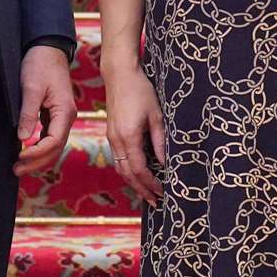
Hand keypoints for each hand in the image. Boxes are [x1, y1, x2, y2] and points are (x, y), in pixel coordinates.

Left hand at [15, 46, 77, 177]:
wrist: (47, 47)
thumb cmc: (40, 64)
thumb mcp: (32, 88)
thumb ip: (29, 114)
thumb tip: (23, 140)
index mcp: (64, 112)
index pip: (54, 141)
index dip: (37, 153)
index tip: (20, 157)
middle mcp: (66, 117)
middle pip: (55, 148)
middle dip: (37, 162)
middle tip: (16, 170)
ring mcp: (62, 117)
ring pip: (53, 145)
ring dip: (38, 157)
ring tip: (19, 166)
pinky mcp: (54, 114)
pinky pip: (50, 137)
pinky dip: (39, 147)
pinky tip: (26, 151)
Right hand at [103, 63, 165, 207]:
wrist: (120, 74)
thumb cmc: (141, 91)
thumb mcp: (156, 115)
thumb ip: (159, 141)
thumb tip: (165, 163)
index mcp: (128, 136)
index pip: (139, 169)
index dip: (150, 184)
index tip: (163, 192)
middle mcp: (116, 140)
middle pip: (127, 174)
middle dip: (141, 189)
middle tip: (155, 202)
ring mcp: (111, 137)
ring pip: (121, 168)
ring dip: (133, 182)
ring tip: (147, 193)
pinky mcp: (111, 133)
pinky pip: (118, 158)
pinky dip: (128, 170)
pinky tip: (138, 173)